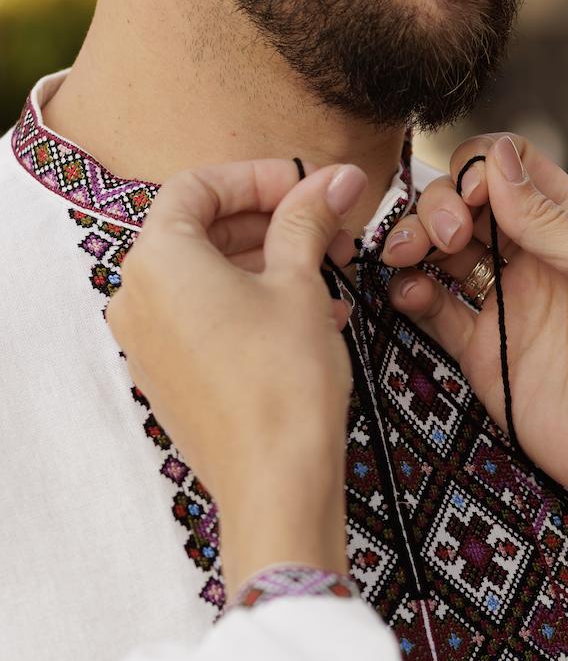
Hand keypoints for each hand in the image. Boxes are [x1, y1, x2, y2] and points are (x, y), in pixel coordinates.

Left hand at [107, 160, 366, 592]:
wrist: (276, 483)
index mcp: (158, 259)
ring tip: (332, 278)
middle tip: (331, 229)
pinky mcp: (169, 378)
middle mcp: (138, 296)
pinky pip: (207, 320)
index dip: (260, 178)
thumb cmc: (285, 382)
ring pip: (209, 278)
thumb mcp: (301, 285)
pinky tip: (313, 318)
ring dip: (270, 266)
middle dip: (272, 223)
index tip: (311, 186)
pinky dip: (253, 306)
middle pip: (202, 230)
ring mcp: (149, 341)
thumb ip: (309, 220)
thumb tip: (335, 177)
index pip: (199, 186)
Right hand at [383, 135, 567, 565]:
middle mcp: (535, 259)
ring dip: (414, 239)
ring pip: (440, 251)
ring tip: (404, 253)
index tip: (470, 196)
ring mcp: (506, 305)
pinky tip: (408, 290)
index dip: (481, 169)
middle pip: (466, 205)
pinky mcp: (481, 352)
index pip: (513, 170)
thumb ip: (551, 219)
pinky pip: (433, 310)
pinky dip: (410, 291)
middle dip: (440, 204)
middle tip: (444, 236)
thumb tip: (494, 160)